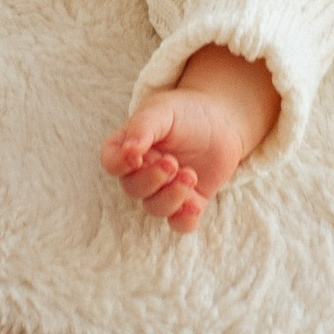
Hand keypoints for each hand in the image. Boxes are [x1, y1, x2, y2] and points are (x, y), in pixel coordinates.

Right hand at [101, 48, 281, 232]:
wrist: (222, 119)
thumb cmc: (186, 111)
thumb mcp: (163, 110)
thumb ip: (143, 127)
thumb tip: (128, 151)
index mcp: (130, 146)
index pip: (111, 162)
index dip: (120, 165)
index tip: (137, 157)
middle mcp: (143, 171)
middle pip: (133, 188)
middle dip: (152, 180)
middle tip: (172, 163)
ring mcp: (165, 189)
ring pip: (155, 208)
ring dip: (171, 197)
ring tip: (190, 175)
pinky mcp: (189, 202)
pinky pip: (180, 223)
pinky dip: (185, 219)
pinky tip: (195, 205)